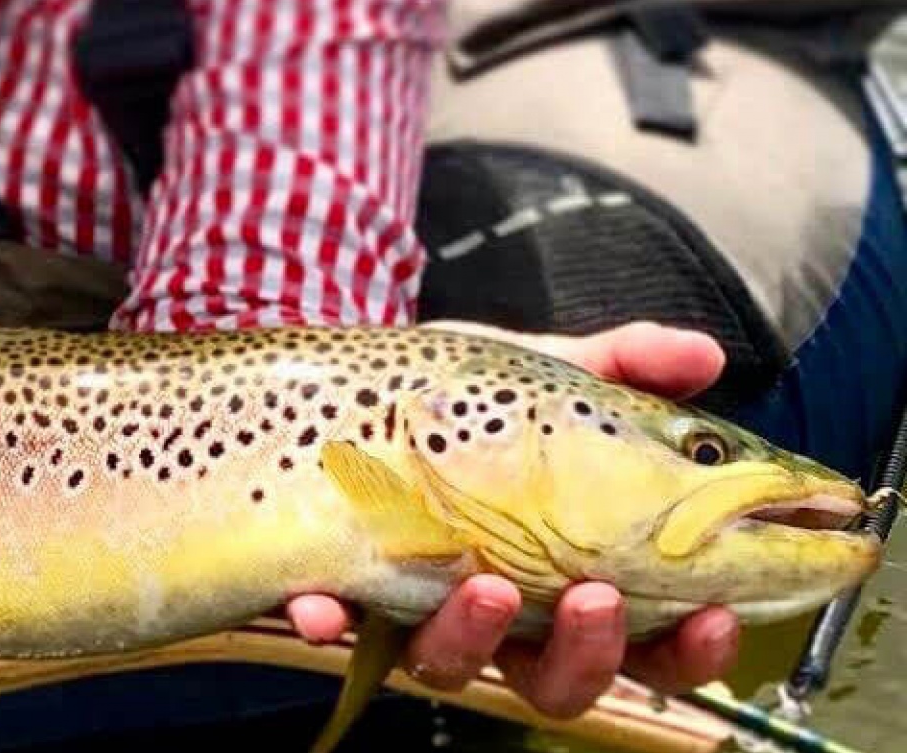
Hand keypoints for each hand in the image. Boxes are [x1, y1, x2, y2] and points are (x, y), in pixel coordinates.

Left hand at [284, 321, 740, 718]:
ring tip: (489, 587)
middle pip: (559, 681)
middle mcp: (504, 615)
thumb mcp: (548, 373)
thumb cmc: (469, 397)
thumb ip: (625, 364)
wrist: (359, 377)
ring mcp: (419, 612)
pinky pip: (333, 630)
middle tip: (593, 597)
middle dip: (585, 652)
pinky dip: (329, 622)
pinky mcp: (343, 594)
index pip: (653, 642)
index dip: (690, 648)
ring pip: (453, 667)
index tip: (713, 617)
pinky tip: (322, 608)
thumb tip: (704, 355)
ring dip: (474, 638)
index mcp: (575, 575)